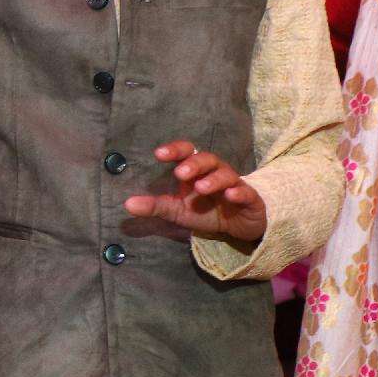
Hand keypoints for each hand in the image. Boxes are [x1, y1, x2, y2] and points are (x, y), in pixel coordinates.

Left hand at [123, 140, 267, 245]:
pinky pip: (246, 192)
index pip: (187, 152)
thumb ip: (154, 206)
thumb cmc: (205, 211)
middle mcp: (215, 173)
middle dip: (194, 164)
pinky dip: (239, 192)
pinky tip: (231, 195)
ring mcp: (234, 184)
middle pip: (207, 159)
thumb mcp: (177, 210)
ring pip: (227, 174)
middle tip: (180, 173)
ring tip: (201, 187)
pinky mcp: (249, 199)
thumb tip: (127, 205)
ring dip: (214, 179)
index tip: (158, 154)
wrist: (238, 226)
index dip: (175, 150)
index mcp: (196, 171)